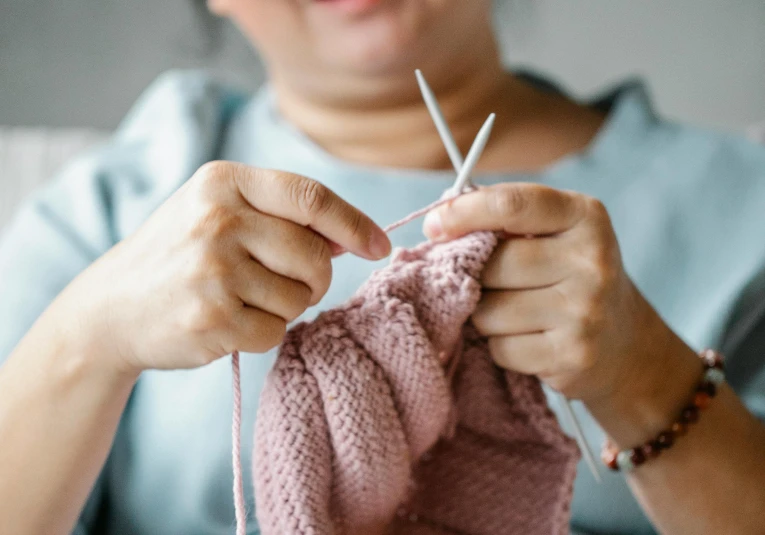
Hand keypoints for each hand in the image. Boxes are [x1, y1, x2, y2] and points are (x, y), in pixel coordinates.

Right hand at [58, 161, 390, 373]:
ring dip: (287, 306)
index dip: (354, 223)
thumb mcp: (217, 213)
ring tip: (245, 299)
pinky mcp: (212, 320)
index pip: (311, 196)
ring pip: (301, 298)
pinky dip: (264, 332)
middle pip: (316, 254)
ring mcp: (212, 272)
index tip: (378, 245)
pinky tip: (230, 321)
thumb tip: (353, 236)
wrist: (111, 308)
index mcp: (222, 183)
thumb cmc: (179, 255)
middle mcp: (217, 221)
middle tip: (287, 282)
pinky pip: (277, 331)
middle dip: (316, 276)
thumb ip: (281, 215)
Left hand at [423, 183, 681, 406]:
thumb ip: (505, 221)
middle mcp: (592, 260)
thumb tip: (438, 222)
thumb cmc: (570, 278)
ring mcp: (586, 311)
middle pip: (494, 264)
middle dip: (477, 277)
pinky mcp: (574, 356)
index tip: (433, 226)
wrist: (624, 344)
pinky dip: (501, 347)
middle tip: (491, 284)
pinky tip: (527, 340)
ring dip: (486, 316)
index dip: (463, 212)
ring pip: (489, 311)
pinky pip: (502, 348)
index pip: (511, 204)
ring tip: (514, 314)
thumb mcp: (555, 234)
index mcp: (585, 216)